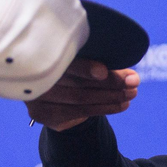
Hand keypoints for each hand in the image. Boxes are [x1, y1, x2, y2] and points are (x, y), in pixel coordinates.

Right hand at [25, 58, 139, 130]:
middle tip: (133, 83)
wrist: (52, 93)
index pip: (65, 63)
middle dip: (109, 83)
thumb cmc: (73, 67)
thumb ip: (104, 64)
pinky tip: (122, 105)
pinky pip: (79, 111)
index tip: (104, 71)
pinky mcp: (42, 113)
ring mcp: (35, 96)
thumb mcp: (84, 58)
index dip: (84, 68)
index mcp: (41, 52)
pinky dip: (105, 108)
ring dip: (110, 97)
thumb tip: (132, 77)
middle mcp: (33, 74)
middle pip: (76, 83)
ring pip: (79, 98)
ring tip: (131, 94)